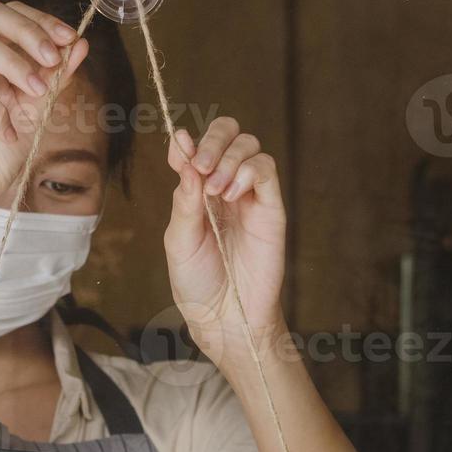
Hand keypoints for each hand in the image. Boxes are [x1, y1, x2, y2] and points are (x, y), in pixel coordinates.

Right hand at [0, 0, 88, 229]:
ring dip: (14, 64)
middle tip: (54, 59)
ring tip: (36, 93)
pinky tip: (5, 131)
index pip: (3, 14)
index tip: (69, 39)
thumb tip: (80, 44)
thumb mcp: (35, 111)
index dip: (38, 20)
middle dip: (27, 31)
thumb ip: (54, 78)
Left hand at [163, 117, 288, 367]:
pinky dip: (248, 172)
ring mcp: (251, 196)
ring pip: (250, 146)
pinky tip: (233, 195)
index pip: (197, 146)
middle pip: (229, 134)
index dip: (188, 141)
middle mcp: (225, 187)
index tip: (179, 147)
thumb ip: (183, 196)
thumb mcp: (179, 239)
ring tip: (217, 191)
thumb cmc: (198, 283)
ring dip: (229, 159)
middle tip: (201, 167)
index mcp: (198, 191)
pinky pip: (267, 170)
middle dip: (213, 140)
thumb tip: (181, 147)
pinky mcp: (272, 208)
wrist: (226, 317)